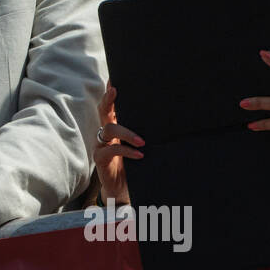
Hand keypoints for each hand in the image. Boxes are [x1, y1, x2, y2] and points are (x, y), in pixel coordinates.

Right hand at [93, 84, 142, 205]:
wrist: (123, 189)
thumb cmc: (135, 165)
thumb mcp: (140, 147)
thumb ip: (145, 134)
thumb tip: (169, 119)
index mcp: (115, 126)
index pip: (112, 106)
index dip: (111, 93)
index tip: (114, 80)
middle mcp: (106, 133)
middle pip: (103, 111)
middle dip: (108, 99)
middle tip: (115, 91)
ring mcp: (101, 145)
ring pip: (108, 129)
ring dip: (126, 132)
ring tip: (142, 141)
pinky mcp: (101, 159)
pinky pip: (110, 150)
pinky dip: (126, 151)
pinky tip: (139, 155)